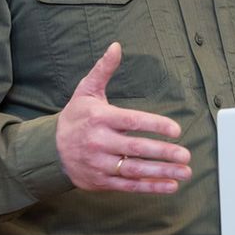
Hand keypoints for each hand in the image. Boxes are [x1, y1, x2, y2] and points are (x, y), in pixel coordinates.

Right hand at [55, 43, 191, 192]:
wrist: (48, 150)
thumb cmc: (75, 117)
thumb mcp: (86, 91)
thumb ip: (103, 70)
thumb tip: (116, 46)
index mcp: (100, 119)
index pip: (132, 122)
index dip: (155, 125)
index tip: (176, 130)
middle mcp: (99, 142)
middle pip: (136, 148)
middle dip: (163, 153)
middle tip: (186, 155)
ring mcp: (99, 164)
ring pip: (134, 170)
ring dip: (162, 172)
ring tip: (185, 172)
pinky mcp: (100, 181)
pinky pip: (128, 186)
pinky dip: (150, 187)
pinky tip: (169, 186)